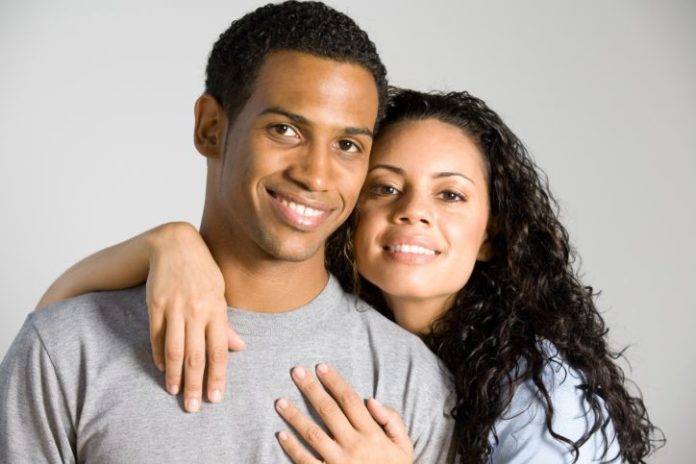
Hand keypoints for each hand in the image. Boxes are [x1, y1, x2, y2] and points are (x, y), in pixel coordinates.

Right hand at [145, 222, 244, 411]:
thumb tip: (239, 348)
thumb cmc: (202, 270)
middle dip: (194, 384)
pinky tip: (163, 368)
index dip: (217, 376)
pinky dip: (160, 355)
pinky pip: (157, 337)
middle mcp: (196, 310)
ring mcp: (174, 308)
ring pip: (174, 350)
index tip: (215, 398)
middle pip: (196, 356)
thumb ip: (226, 323)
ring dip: (174, 375)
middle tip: (192, 407)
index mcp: (217, 309)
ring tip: (174, 392)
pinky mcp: (155, 305)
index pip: (219, 351)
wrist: (174, 244)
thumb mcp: (220, 292)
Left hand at [275, 363, 412, 463]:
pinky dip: (292, 449)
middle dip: (311, 389)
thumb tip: (371, 400)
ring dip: (294, 416)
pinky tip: (281, 434)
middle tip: (296, 371)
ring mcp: (338, 462)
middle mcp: (354, 445)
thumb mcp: (404, 446)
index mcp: (372, 434)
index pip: (349, 400)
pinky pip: (306, 462)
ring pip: (312, 434)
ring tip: (280, 402)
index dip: (334, 381)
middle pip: (328, 411)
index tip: (320, 367)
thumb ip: (392, 420)